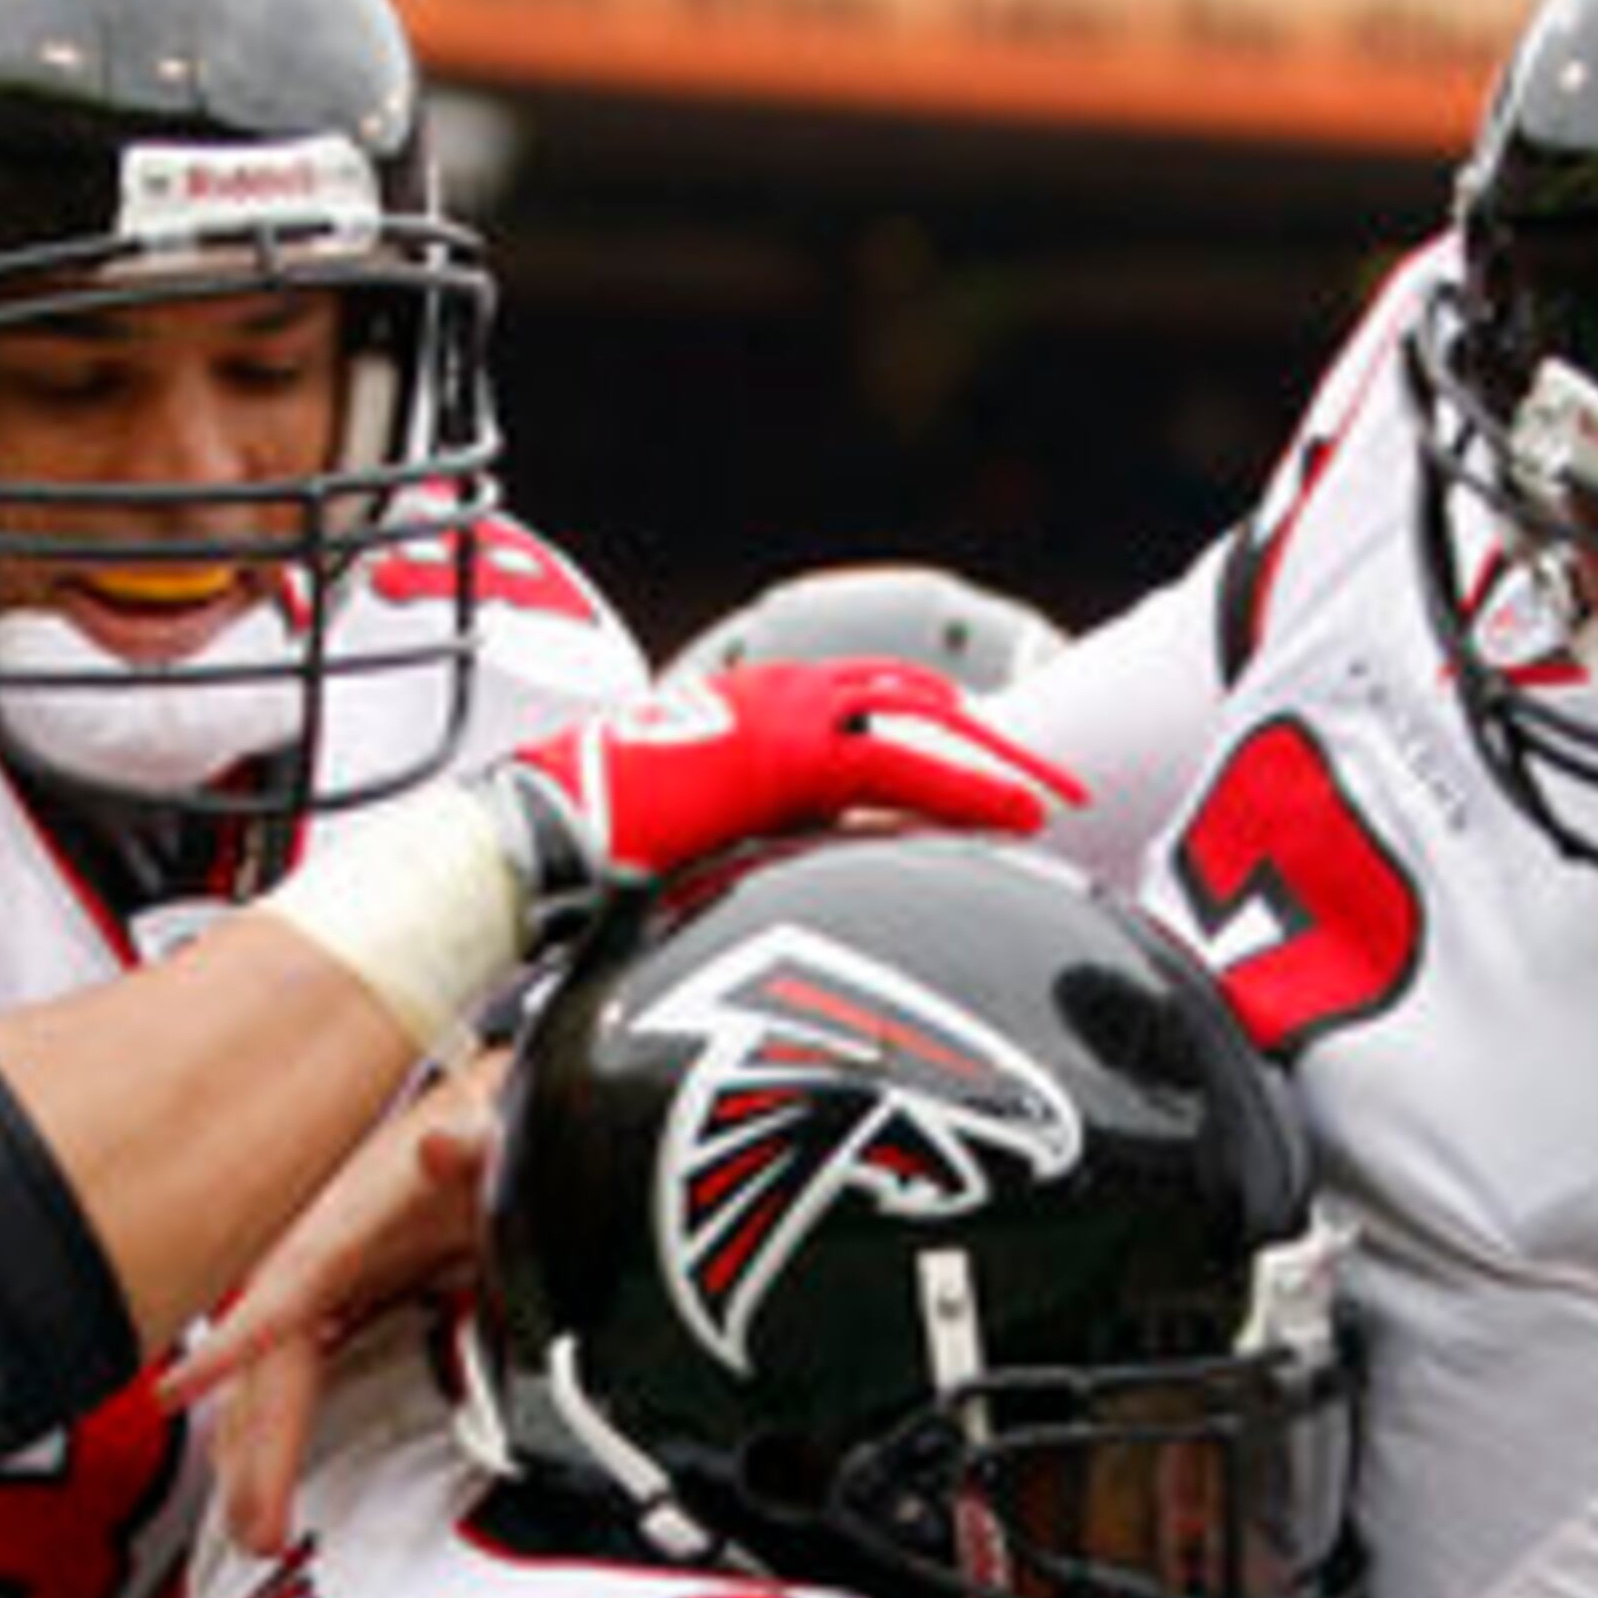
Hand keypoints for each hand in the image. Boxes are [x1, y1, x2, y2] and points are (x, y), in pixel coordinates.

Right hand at [172, 1067, 504, 1555]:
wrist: (494, 1110)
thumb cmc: (485, 1124)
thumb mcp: (491, 1132)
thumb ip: (480, 1141)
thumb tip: (444, 1145)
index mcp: (348, 1217)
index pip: (282, 1290)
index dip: (233, 1340)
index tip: (172, 1390)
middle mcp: (318, 1253)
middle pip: (270, 1361)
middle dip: (254, 1447)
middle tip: (258, 1529)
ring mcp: (323, 1282)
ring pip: (270, 1376)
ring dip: (255, 1452)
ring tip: (256, 1527)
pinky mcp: (339, 1300)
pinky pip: (289, 1372)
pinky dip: (270, 1425)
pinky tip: (261, 1472)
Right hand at [486, 659, 1083, 931]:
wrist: (537, 834)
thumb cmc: (584, 849)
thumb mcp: (679, 838)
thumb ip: (734, 848)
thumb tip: (753, 903)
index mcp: (753, 711)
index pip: (864, 713)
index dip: (931, 740)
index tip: (984, 774)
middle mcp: (776, 695)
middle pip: (911, 705)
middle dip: (984, 741)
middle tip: (1054, 779)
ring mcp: (783, 714)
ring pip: (921, 722)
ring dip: (995, 759)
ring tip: (1060, 795)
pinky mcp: (787, 752)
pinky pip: (901, 764)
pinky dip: (967, 784)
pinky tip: (1022, 810)